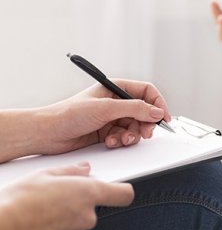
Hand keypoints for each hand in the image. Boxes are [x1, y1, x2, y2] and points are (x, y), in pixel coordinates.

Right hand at [0, 163, 133, 229]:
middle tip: (62, 193)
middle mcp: (88, 215)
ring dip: (72, 214)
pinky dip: (63, 226)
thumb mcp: (46, 174)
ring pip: (82, 220)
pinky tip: (46, 218)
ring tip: (49, 206)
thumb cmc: (21, 200)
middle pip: (98, 206)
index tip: (118, 188)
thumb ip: (72, 170)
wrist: (3, 227)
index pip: (124, 194)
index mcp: (88, 193)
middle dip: (83, 200)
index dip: (122, 190)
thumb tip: (84, 168)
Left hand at [38, 79, 170, 154]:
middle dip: (146, 124)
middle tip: (145, 133)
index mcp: (116, 88)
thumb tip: (157, 112)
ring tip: (123, 139)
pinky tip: (111, 142)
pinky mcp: (108, 132)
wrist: (48, 133)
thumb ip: (134, 109)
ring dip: (132, 135)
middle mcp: (116, 102)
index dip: (158, 104)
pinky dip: (121, 141)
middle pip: (144, 112)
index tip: (163, 118)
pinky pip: (125, 136)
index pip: (147, 92)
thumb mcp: (106, 108)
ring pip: (136, 126)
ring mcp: (113, 117)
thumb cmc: (69, 114)